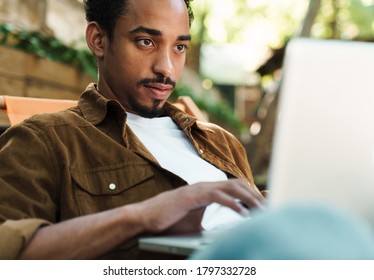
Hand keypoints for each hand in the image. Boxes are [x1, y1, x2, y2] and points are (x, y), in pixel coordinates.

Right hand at [134, 179, 264, 233]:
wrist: (145, 219)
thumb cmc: (169, 221)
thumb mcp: (196, 222)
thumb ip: (212, 221)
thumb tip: (228, 230)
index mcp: (206, 190)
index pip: (234, 187)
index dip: (251, 193)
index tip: (265, 204)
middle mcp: (205, 186)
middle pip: (237, 184)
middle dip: (255, 194)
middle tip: (270, 207)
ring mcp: (198, 189)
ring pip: (231, 187)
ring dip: (249, 197)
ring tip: (262, 209)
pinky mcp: (192, 196)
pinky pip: (217, 196)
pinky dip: (233, 204)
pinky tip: (243, 215)